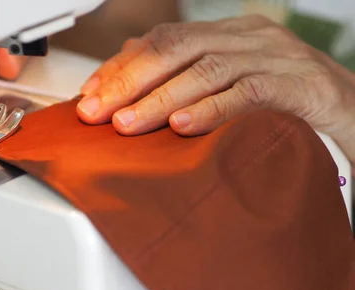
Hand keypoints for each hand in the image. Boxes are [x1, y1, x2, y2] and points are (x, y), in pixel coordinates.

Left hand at [76, 15, 354, 164]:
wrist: (352, 117)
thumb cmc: (281, 110)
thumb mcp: (225, 93)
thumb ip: (183, 87)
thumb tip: (125, 95)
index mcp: (227, 36)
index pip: (161, 42)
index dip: (120, 68)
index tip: (87, 97)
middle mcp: (248, 38)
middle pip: (175, 49)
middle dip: (128, 82)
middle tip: (95, 113)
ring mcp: (275, 57)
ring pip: (205, 70)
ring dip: (159, 100)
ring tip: (126, 125)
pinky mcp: (299, 85)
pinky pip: (247, 93)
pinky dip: (211, 110)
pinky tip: (183, 127)